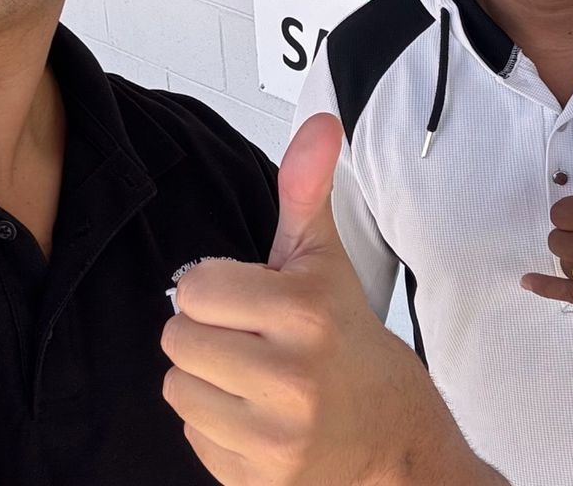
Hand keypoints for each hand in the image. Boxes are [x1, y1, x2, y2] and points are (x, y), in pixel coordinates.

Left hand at [162, 113, 502, 485]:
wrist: (396, 445)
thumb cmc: (352, 348)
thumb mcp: (327, 265)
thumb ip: (307, 192)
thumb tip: (320, 122)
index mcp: (305, 313)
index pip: (194, 287)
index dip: (219, 291)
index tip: (254, 303)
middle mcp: (290, 377)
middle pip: (177, 339)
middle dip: (208, 337)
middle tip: (253, 344)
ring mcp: (275, 436)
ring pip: (178, 389)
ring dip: (207, 384)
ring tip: (255, 382)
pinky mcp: (260, 479)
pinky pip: (194, 436)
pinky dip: (218, 429)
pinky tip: (258, 421)